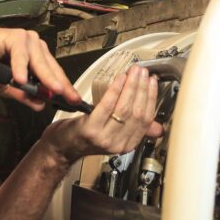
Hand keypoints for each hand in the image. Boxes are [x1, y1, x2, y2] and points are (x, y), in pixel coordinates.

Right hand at [0, 26, 80, 110]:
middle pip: (51, 69)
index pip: (54, 74)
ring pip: (39, 63)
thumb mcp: (7, 86)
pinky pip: (19, 55)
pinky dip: (19, 67)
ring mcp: (28, 41)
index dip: (64, 88)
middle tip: (69, 98)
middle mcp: (36, 47)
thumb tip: (40, 105)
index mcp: (38, 57)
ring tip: (53, 92)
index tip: (74, 101)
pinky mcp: (15, 37)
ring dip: (45, 78)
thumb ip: (23, 94)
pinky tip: (21, 79)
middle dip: (60, 85)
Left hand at [41, 65, 163, 163]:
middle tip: (143, 72)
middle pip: (137, 113)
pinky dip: (115, 90)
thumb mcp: (114, 134)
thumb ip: (135, 130)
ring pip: (124, 109)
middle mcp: (118, 144)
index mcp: (128, 144)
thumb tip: (158, 127)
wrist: (62, 147)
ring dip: (131, 87)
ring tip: (133, 73)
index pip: (146, 119)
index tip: (152, 82)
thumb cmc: (86, 137)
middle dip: (142, 89)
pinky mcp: (91, 130)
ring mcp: (105, 138)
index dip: (151, 98)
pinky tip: (119, 79)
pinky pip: (107, 106)